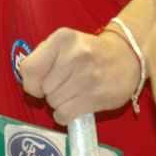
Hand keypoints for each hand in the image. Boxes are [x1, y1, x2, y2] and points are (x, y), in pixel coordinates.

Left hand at [19, 28, 138, 124]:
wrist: (127, 56)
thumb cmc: (87, 51)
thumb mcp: (64, 44)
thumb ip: (42, 58)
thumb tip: (28, 82)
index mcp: (62, 39)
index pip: (29, 69)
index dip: (31, 82)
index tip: (40, 83)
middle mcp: (75, 56)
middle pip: (44, 89)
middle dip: (49, 91)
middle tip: (64, 84)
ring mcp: (88, 77)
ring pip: (54, 103)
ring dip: (59, 103)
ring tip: (73, 92)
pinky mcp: (98, 96)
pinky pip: (65, 115)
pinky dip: (65, 115)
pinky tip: (75, 106)